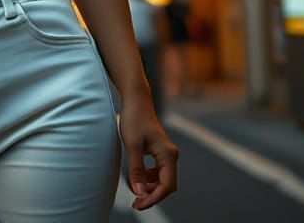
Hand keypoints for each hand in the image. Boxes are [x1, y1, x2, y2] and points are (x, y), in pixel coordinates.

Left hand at [119, 92, 178, 211]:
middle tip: (135, 202)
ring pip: (161, 180)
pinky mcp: (160, 152)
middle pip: (166, 185)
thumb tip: (138, 192)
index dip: (153, 198)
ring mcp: (166, 154)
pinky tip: (136, 176)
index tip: (138, 204)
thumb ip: (136, 169)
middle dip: (151, 195)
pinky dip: (148, 178)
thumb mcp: (132, 145)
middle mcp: (171, 155)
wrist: (136, 100)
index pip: (166, 186)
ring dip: (149, 187)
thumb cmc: (134, 119)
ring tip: (133, 187)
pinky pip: (157, 172)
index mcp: (168, 154)